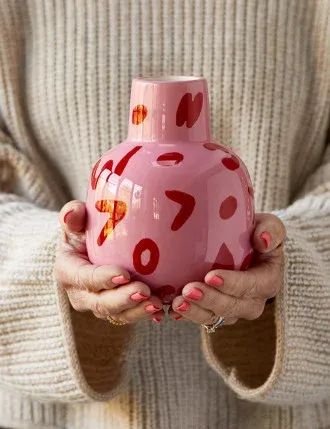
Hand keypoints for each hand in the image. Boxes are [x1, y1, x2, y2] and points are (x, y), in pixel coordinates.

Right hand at [54, 200, 164, 323]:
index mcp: (68, 272)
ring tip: (157, 304)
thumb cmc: (83, 232)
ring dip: (137, 311)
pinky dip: (145, 315)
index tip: (124, 274)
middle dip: (123, 300)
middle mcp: (81, 295)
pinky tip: (161, 312)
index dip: (103, 278)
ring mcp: (98, 305)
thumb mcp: (76, 222)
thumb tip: (74, 211)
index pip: (85, 278)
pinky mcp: (115, 310)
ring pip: (117, 314)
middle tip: (144, 291)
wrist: (89, 250)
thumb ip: (73, 215)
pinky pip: (129, 316)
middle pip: (101, 303)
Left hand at [168, 213, 285, 324]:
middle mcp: (252, 300)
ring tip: (176, 303)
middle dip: (209, 300)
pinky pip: (202, 318)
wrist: (243, 243)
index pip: (253, 286)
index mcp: (267, 280)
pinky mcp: (215, 312)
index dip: (233, 284)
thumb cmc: (255, 232)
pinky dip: (187, 315)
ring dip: (195, 312)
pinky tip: (171, 310)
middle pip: (232, 306)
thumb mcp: (269, 225)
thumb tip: (262, 240)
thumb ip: (272, 229)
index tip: (211, 276)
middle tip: (188, 290)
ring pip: (215, 317)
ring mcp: (233, 309)